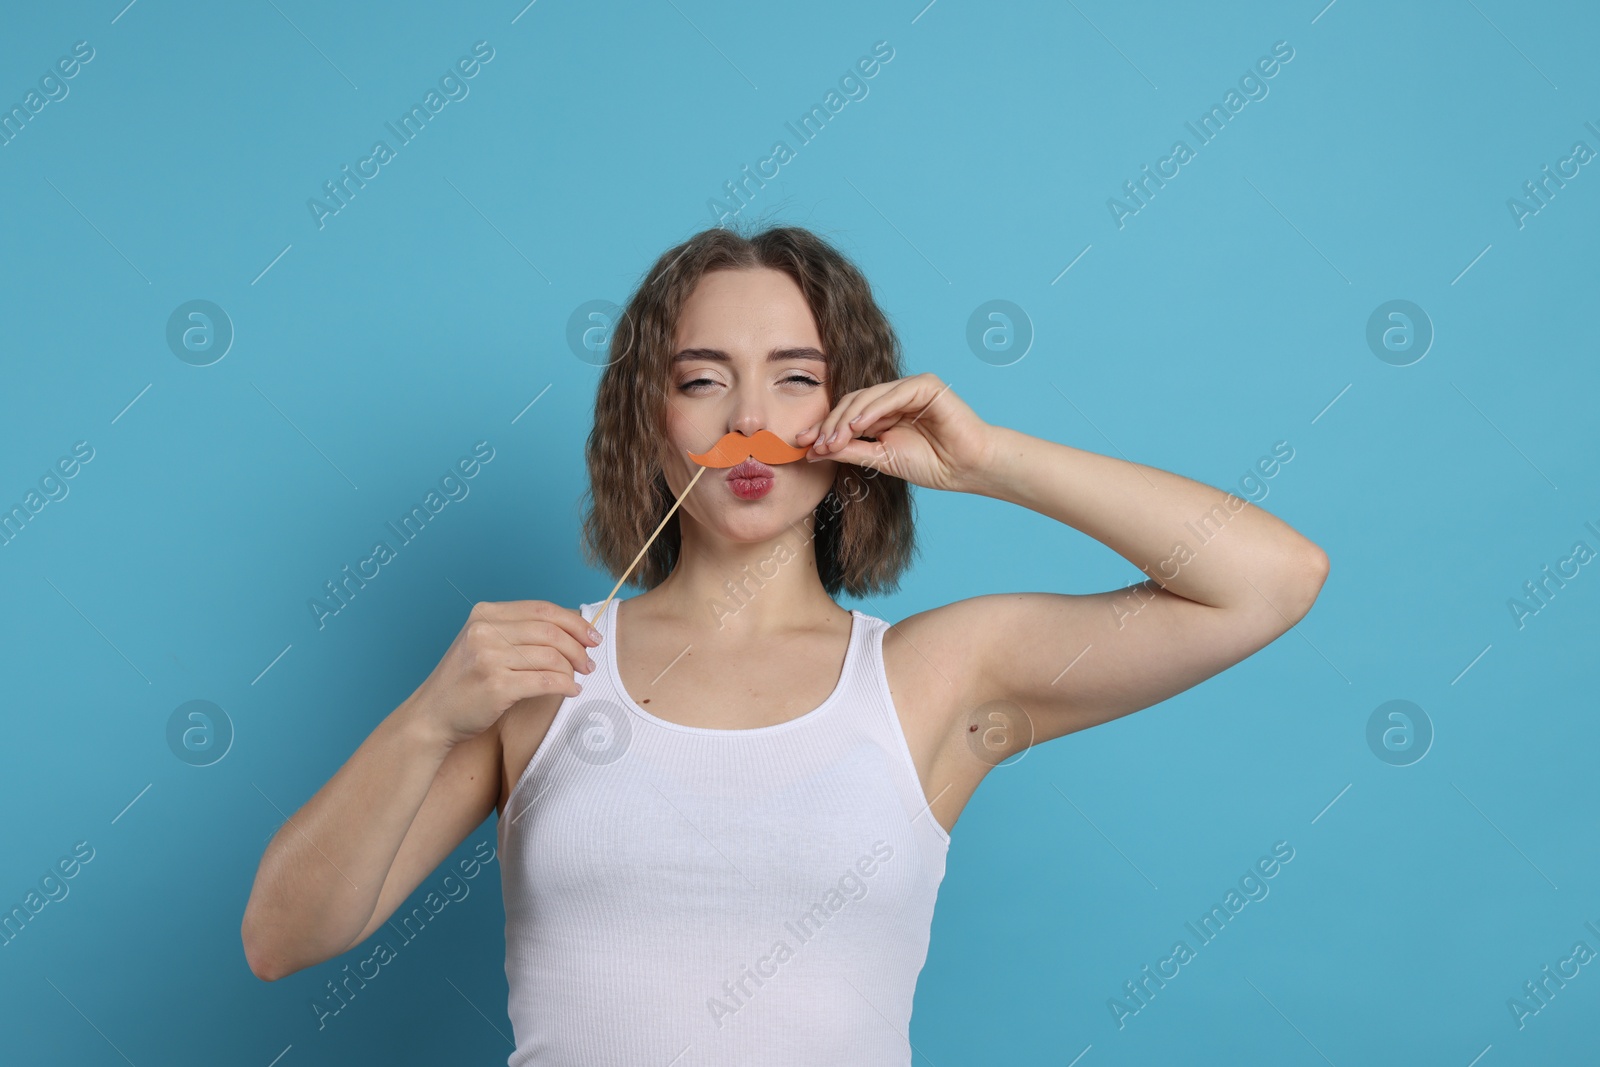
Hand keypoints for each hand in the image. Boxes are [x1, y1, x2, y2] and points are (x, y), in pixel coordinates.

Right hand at [402, 600, 599, 746]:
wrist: (432, 715)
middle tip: (590, 662)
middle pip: (551, 631)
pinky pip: (546, 682)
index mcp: (485, 613)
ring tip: (578, 678)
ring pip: (551, 657)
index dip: (574, 621)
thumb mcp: (484, 643)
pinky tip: (570, 691)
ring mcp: (489, 658)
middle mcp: (485, 630)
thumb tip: (571, 628)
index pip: (543, 609)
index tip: (592, 636)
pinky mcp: (496, 685)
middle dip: (578, 647)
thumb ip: (518, 631)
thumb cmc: (465, 681)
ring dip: (573, 669)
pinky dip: (565, 687)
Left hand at [796, 372, 994, 492]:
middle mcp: (893, 398)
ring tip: (831, 440)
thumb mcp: (881, 459)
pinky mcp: (924, 385)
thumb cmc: (932, 464)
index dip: (825, 429)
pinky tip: (856, 426)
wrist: (966, 468)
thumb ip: (850, 451)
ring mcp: (909, 389)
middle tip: (814, 444)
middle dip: (830, 424)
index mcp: (884, 414)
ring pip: (867, 397)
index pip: (847, 416)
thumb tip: (814, 451)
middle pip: (852, 403)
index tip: (803, 446)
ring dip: (846, 419)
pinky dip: (872, 409)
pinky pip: (892, 395)